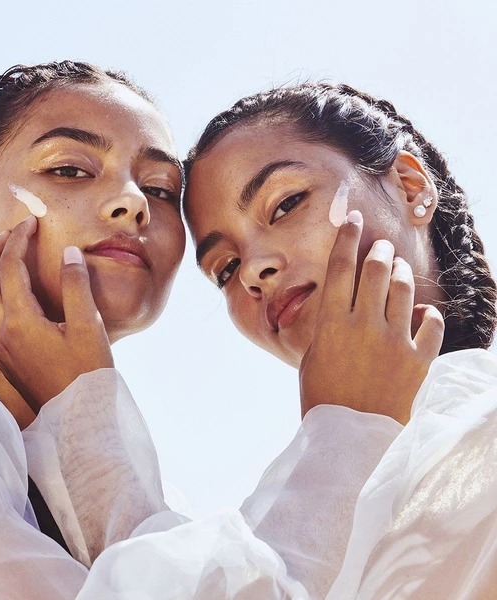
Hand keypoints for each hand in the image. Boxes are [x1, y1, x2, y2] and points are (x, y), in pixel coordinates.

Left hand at [0, 216, 113, 412]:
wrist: (77, 416)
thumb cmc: (87, 372)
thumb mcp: (89, 325)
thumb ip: (76, 285)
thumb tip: (69, 253)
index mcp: (20, 319)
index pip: (10, 267)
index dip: (19, 239)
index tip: (31, 223)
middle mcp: (1, 331)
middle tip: (10, 236)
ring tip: (1, 260)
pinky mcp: (2, 358)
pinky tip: (3, 297)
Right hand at [299, 211, 443, 424]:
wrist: (349, 436)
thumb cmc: (321, 397)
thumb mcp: (311, 357)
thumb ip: (327, 328)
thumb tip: (338, 310)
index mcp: (332, 323)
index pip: (341, 268)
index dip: (347, 238)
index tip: (353, 219)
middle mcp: (364, 325)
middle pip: (376, 272)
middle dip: (380, 252)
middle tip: (381, 247)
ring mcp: (393, 341)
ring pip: (404, 291)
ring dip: (402, 273)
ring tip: (399, 268)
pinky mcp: (416, 360)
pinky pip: (430, 326)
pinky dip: (427, 315)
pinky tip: (423, 313)